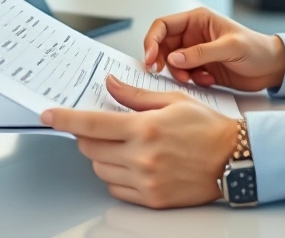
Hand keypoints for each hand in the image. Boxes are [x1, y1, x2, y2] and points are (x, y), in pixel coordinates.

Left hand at [41, 75, 238, 208]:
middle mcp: (142, 157)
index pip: (91, 124)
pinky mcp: (151, 199)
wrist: (235, 159)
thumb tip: (111, 84)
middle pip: (90, 148)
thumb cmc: (208, 128)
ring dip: (102, 156)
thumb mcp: (173, 101)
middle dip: (87, 136)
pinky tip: (132, 164)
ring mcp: (145, 181)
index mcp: (145, 128)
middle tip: (100, 128)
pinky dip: (116, 176)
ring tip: (124, 146)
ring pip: (101, 169)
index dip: (65, 119)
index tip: (50, 115)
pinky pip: (116, 188)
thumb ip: (135, 96)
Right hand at [143, 7, 284, 91]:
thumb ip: (201, 53)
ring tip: (197, 79)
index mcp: (198, 20)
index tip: (149, 59)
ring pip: (171, 63)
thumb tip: (173, 58)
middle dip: (162, 61)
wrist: (272, 68)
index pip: (163, 26)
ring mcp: (196, 52)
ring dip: (180, 74)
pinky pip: (184, 75)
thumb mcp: (230, 48)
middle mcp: (193, 35)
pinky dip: (192, 81)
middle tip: (165, 73)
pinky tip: (209, 80)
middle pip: (163, 46)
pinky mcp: (200, 68)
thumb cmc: (257, 49)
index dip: (152, 41)